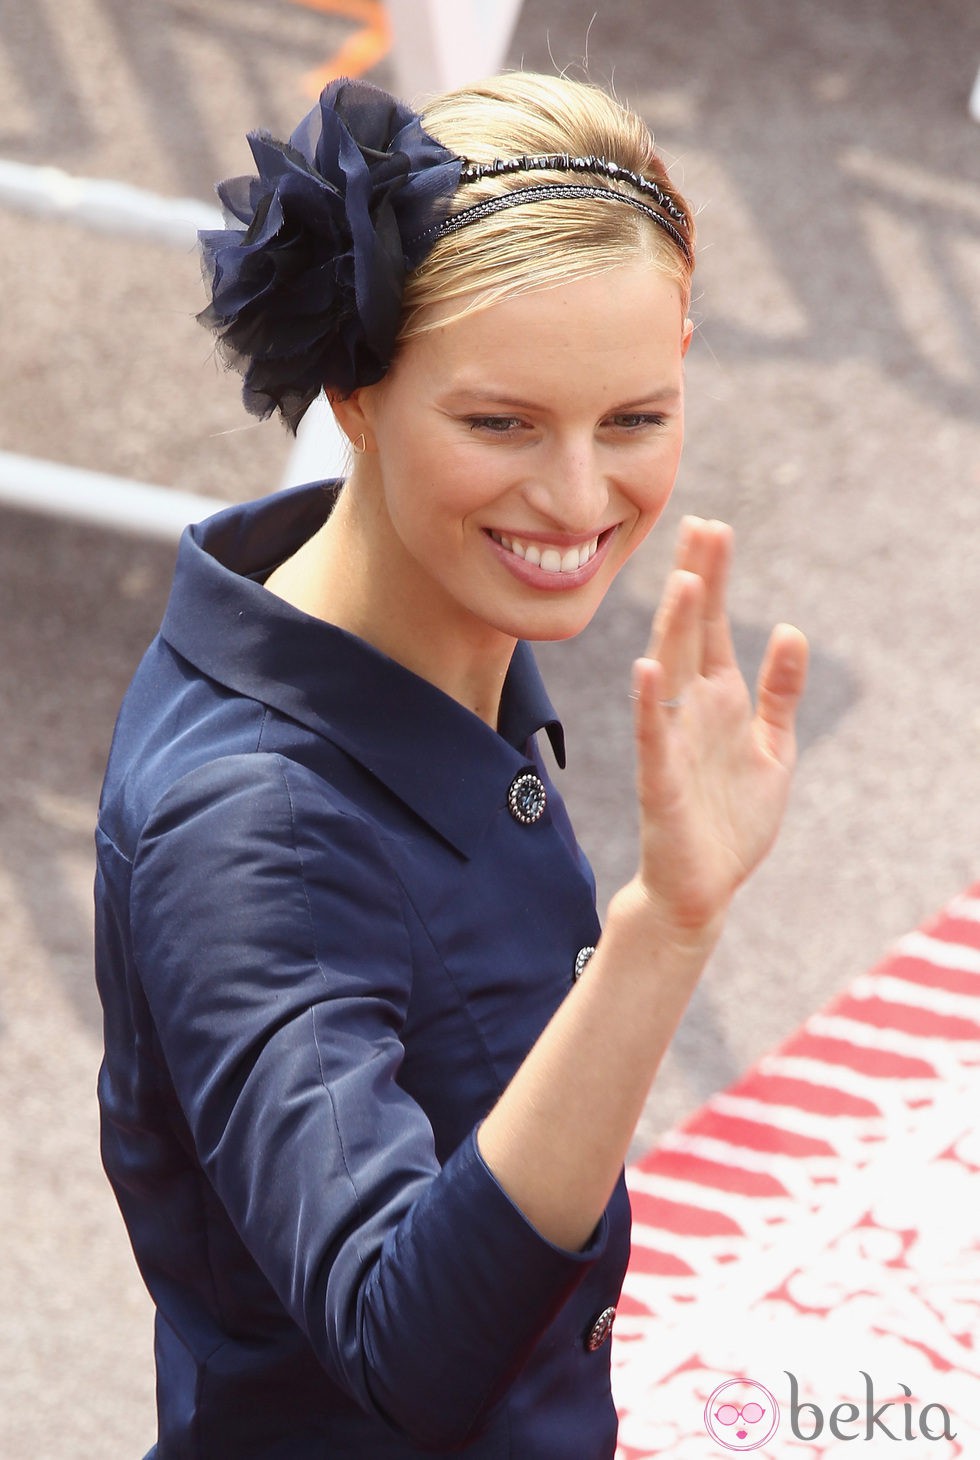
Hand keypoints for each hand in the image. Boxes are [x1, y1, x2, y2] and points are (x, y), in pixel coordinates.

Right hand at [627, 516, 807, 938]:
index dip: (714, 579)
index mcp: (720, 700)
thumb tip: (790, 629)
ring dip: (675, 628)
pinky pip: (652, 736)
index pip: (713, 626)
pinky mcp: (660, 780)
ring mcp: (673, 741)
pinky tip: (648, 668)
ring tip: (684, 579)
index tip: (714, 528)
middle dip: (695, 582)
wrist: (703, 887)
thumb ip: (780, 691)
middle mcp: (692, 711)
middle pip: (691, 634)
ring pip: (671, 673)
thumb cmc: (732, 819)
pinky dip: (650, 703)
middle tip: (699, 527)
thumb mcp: (773, 747)